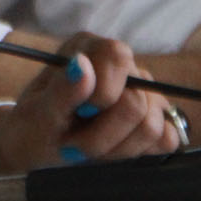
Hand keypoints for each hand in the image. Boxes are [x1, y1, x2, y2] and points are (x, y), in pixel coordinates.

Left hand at [0, 34, 180, 171]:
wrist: (36, 148)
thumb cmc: (34, 126)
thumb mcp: (38, 113)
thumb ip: (62, 90)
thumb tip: (83, 65)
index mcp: (89, 48)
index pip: (118, 57)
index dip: (102, 94)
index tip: (79, 111)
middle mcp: (120, 65)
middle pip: (137, 102)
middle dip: (102, 134)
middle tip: (74, 142)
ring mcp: (142, 91)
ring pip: (152, 125)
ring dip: (115, 147)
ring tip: (88, 145)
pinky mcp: (155, 118)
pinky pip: (166, 138)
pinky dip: (137, 152)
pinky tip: (111, 149)